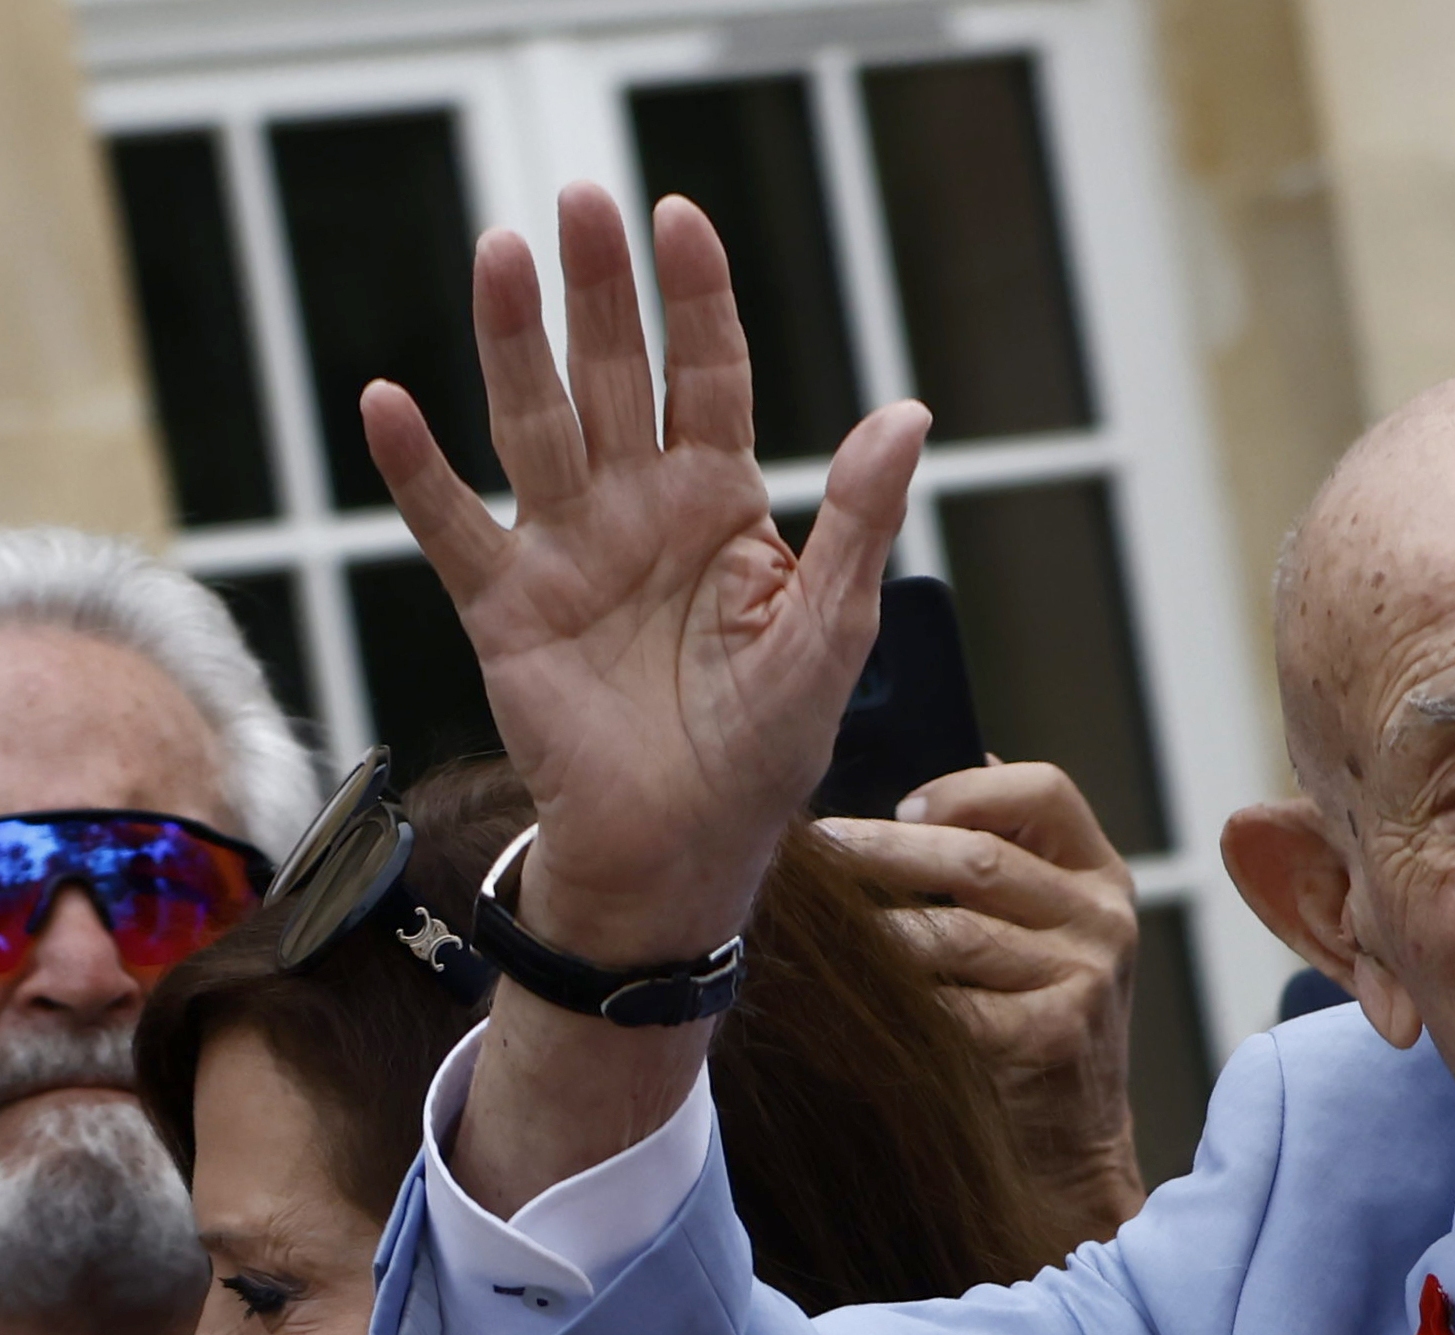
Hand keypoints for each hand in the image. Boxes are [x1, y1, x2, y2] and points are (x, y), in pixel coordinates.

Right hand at [363, 186, 924, 1205]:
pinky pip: (451, 528)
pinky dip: (418, 471)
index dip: (697, 301)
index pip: (710, 378)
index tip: (679, 221)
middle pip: (615, 376)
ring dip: (511, 343)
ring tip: (500, 255)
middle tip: (579, 204)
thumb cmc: (765, 749)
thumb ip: (862, 523)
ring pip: (535, 423)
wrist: (685, 852)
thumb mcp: (831, 632)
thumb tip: (909, 415)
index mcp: (722, 508)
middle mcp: (638, 511)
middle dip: (599, 292)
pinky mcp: (505, 609)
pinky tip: (388, 402)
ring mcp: (566, 552)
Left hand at [815, 762, 1146, 1237]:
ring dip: (871, 928)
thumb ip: (1007, 861)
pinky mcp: (1055, 1034)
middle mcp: (1103, 920)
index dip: (967, 789)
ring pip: (954, 932)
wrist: (1071, 1144)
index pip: (1047, 792)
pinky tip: (844, 992)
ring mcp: (1086, 977)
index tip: (901, 808)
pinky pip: (952, 1002)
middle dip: (879, 851)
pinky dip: (892, 997)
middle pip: (978, 859)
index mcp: (1100, 878)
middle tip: (809, 852)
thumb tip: (931, 793)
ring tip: (812, 921)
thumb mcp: (1043, 933)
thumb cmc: (1034, 1025)